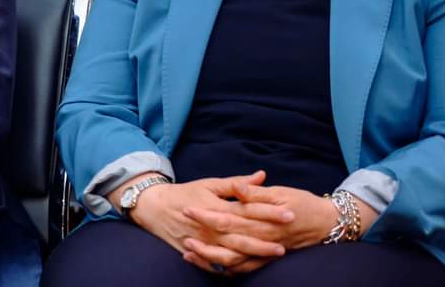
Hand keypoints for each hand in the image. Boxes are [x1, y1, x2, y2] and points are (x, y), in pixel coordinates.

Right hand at [129, 171, 289, 275]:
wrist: (154, 207)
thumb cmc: (185, 193)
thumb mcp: (209, 184)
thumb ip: (236, 183)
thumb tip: (262, 175)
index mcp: (215, 206)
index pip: (247, 211)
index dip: (269, 212)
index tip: (289, 213)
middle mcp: (210, 226)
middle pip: (243, 235)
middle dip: (267, 237)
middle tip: (289, 239)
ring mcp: (204, 242)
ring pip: (233, 252)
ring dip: (255, 254)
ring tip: (276, 253)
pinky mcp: (198, 252)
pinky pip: (218, 264)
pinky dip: (235, 267)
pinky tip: (252, 266)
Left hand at [182, 182, 335, 273]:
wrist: (327, 223)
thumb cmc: (302, 203)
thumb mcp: (280, 192)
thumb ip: (256, 193)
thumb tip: (238, 186)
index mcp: (262, 220)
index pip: (228, 218)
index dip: (206, 215)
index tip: (187, 208)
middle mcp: (261, 239)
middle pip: (226, 243)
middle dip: (202, 240)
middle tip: (181, 234)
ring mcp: (264, 253)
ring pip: (232, 262)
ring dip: (209, 258)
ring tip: (188, 252)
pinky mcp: (267, 260)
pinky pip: (243, 270)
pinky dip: (223, 269)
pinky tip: (207, 264)